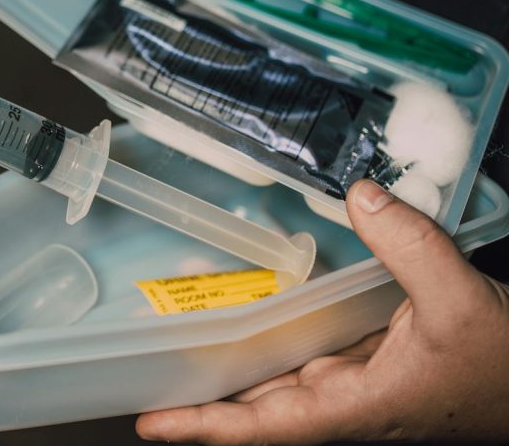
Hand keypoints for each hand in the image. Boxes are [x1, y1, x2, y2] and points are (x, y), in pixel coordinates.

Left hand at [136, 179, 508, 443]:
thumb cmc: (508, 367)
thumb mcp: (463, 301)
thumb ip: (411, 245)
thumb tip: (360, 194)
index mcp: (356, 406)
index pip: (266, 426)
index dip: (205, 426)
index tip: (150, 422)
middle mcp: (344, 401)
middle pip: (255, 403)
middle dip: (200, 386)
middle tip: (145, 360)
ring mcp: (353, 384)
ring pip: (275, 377)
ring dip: (228, 358)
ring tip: (178, 329)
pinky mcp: (366, 364)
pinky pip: (303, 353)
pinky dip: (270, 335)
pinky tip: (248, 311)